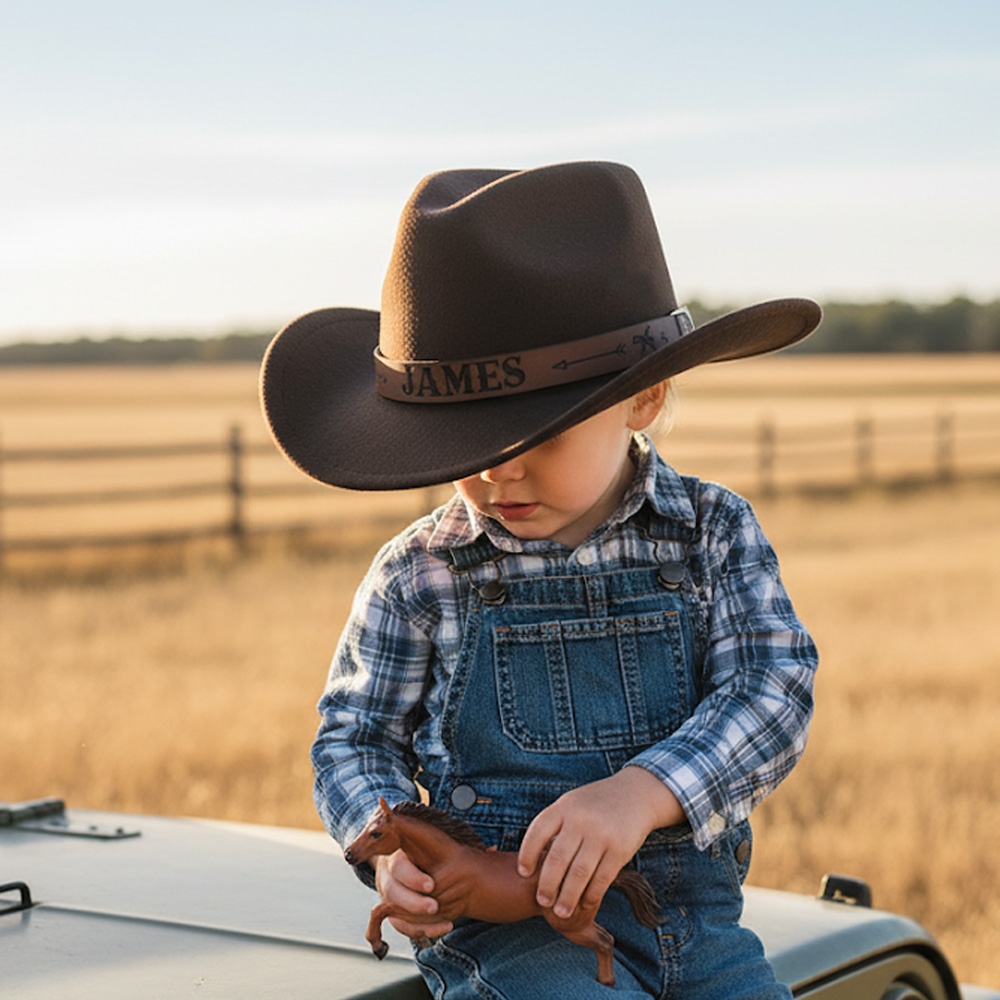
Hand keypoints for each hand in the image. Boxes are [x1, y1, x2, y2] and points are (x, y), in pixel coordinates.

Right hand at [374, 849, 453, 939]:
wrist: (407, 855)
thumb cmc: (422, 846)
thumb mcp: (423, 841)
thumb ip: (433, 846)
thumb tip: (473, 850)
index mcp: (394, 854)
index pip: (398, 867)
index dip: (413, 879)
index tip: (431, 886)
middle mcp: (386, 875)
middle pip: (392, 892)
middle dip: (414, 904)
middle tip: (434, 908)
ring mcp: (386, 894)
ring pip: (394, 913)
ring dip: (420, 922)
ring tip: (447, 924)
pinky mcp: (390, 910)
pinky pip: (400, 925)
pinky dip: (419, 930)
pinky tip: (441, 929)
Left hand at [517, 767, 684, 918]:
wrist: (635, 794)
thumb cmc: (595, 804)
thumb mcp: (572, 804)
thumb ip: (555, 826)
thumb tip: (532, 861)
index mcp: (564, 807)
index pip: (537, 833)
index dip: (527, 855)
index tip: (523, 873)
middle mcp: (580, 820)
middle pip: (557, 859)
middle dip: (547, 885)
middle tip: (542, 902)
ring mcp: (601, 835)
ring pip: (579, 874)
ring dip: (568, 897)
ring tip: (561, 912)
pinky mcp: (620, 849)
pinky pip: (602, 878)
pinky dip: (592, 894)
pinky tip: (585, 903)